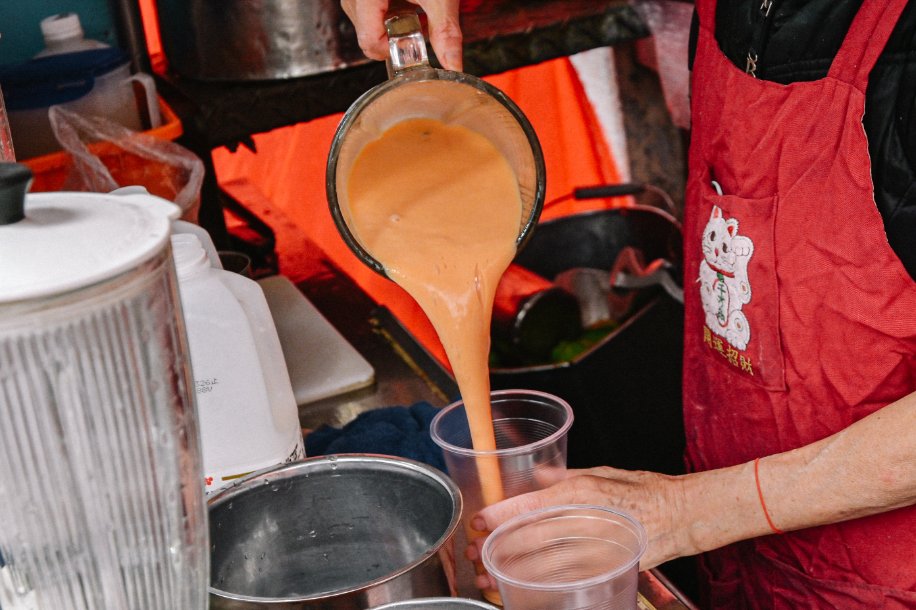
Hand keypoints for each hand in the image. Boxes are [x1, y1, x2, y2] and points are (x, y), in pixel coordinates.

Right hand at [341, 0, 462, 70]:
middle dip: (394, 35)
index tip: (412, 41)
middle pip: (367, 36)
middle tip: (416, 17)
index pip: (370, 43)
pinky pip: (364, 9)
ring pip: (365, 24)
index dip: (393, 49)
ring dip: (390, 22)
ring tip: (410, 3)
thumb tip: (453, 66)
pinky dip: (386, 9)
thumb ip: (445, 32)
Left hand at [467, 466, 691, 589]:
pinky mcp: (607, 569)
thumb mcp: (602, 472)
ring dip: (512, 574)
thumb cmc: (646, 490)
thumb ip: (564, 477)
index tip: (477, 522)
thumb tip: (536, 477)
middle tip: (475, 555)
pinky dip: (542, 589)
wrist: (684, 514)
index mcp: (580, 490)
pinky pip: (568, 582)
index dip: (497, 516)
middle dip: (496, 548)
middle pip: (530, 539)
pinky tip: (524, 591)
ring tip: (490, 578)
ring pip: (543, 566)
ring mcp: (597, 548)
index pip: (528, 505)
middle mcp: (585, 519)